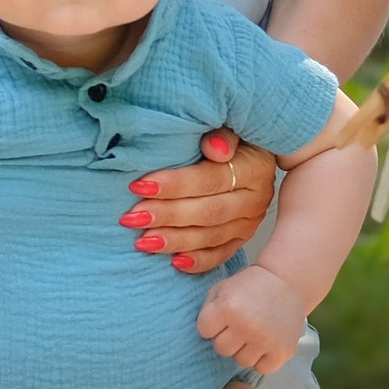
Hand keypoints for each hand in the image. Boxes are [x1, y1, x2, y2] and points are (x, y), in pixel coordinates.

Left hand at [122, 133, 273, 275]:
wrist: (253, 152)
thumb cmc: (231, 137)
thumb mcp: (230, 125)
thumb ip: (223, 133)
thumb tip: (214, 147)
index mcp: (255, 168)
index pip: (212, 179)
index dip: (175, 184)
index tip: (139, 186)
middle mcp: (256, 198)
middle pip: (209, 212)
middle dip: (167, 215)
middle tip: (132, 217)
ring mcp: (250, 222)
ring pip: (211, 237)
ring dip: (175, 240)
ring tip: (142, 241)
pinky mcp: (241, 238)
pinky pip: (220, 255)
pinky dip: (198, 261)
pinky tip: (173, 263)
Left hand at [198, 266, 306, 372]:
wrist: (287, 281)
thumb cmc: (249, 286)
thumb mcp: (222, 288)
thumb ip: (206, 310)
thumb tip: (198, 336)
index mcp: (228, 307)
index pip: (204, 331)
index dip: (213, 323)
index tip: (224, 316)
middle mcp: (246, 325)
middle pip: (222, 349)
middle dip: (228, 338)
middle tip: (240, 324)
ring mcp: (265, 340)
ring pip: (241, 361)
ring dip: (246, 349)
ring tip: (254, 332)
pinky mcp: (282, 351)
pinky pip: (261, 368)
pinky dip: (263, 358)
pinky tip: (265, 342)